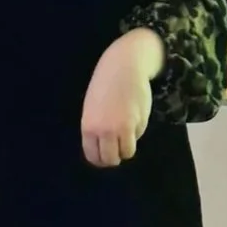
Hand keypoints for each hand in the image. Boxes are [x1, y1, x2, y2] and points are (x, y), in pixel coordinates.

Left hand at [81, 29, 162, 167]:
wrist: (123, 67)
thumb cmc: (105, 85)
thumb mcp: (92, 109)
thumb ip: (95, 129)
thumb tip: (103, 148)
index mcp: (88, 128)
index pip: (93, 156)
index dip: (101, 159)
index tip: (106, 156)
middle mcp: (104, 131)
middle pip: (111, 159)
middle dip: (115, 157)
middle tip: (118, 149)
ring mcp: (122, 128)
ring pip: (127, 152)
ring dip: (128, 146)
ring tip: (127, 132)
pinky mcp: (138, 122)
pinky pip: (138, 136)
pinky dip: (137, 132)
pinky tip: (134, 115)